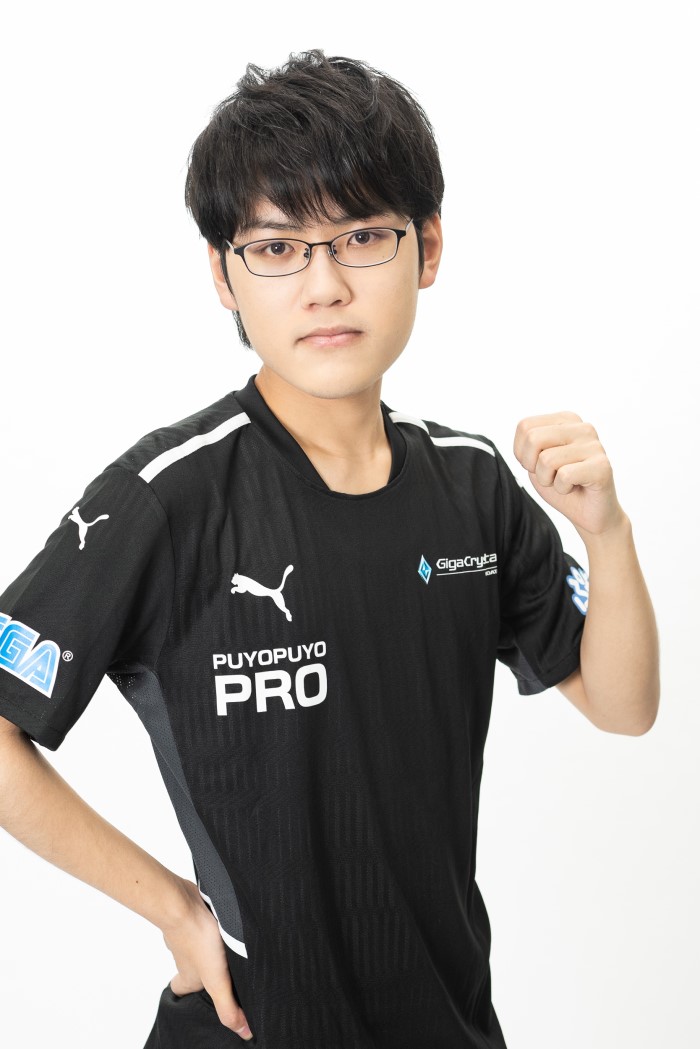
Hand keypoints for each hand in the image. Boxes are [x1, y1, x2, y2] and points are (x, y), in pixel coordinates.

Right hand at [161, 877, 253, 1040]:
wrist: (183, 903)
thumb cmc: (197, 940)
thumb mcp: (217, 981)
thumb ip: (228, 1007)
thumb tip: (243, 1032)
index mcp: (188, 976)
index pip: (181, 990)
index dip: (190, 993)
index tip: (203, 994)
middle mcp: (185, 956)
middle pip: (192, 965)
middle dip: (206, 967)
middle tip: (225, 968)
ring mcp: (188, 933)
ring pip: (198, 942)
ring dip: (211, 943)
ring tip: (232, 943)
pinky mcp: (195, 914)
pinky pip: (203, 921)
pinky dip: (212, 922)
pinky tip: (227, 919)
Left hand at [513, 411, 625, 538]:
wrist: (588, 513)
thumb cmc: (561, 484)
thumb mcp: (535, 461)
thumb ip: (528, 443)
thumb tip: (526, 433)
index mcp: (566, 420)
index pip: (524, 427)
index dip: (522, 454)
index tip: (539, 465)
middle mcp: (583, 427)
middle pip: (533, 438)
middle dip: (533, 466)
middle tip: (551, 475)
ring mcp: (595, 445)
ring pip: (547, 459)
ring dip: (548, 480)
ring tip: (565, 482)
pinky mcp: (602, 466)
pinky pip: (564, 475)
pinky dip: (562, 489)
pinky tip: (575, 487)